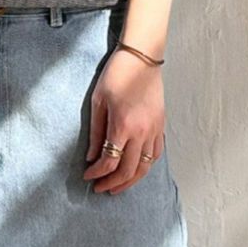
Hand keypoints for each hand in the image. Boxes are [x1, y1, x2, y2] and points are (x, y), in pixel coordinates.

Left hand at [82, 47, 164, 192]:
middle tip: (100, 189)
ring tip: (117, 186)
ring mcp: (154, 130)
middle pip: (128, 170)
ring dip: (130, 180)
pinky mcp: (160, 126)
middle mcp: (141, 132)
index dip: (97, 173)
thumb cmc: (116, 75)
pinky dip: (145, 166)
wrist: (142, 58)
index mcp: (123, 126)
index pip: (109, 161)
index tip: (87, 176)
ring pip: (144, 166)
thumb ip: (95, 132)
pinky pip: (155, 154)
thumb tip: (92, 157)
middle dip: (112, 183)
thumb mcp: (98, 102)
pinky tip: (136, 169)